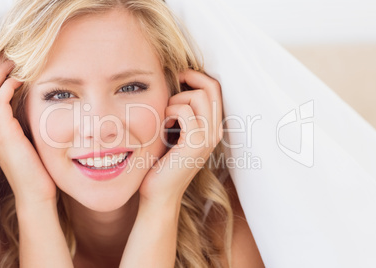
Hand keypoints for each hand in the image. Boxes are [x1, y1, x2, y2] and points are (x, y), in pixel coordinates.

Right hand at [0, 58, 56, 205]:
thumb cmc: (36, 169)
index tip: (11, 65)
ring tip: (14, 62)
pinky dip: (6, 89)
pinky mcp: (6, 136)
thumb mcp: (30, 142)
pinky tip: (19, 81)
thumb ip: (28, 125)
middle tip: (10, 56)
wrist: (36, 194)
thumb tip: (38, 108)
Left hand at [138, 69, 222, 208]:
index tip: (178, 79)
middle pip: (212, 87)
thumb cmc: (162, 160)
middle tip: (171, 87)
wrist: (159, 193)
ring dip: (176, 99)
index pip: (215, 89)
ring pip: (199, 96)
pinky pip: (184, 111)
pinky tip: (163, 123)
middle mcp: (216, 131)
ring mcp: (208, 138)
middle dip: (189, 79)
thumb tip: (177, 83)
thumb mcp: (175, 131)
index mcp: (213, 127)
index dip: (197, 76)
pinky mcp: (196, 144)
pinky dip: (170, 111)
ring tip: (166, 114)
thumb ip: (182, 111)